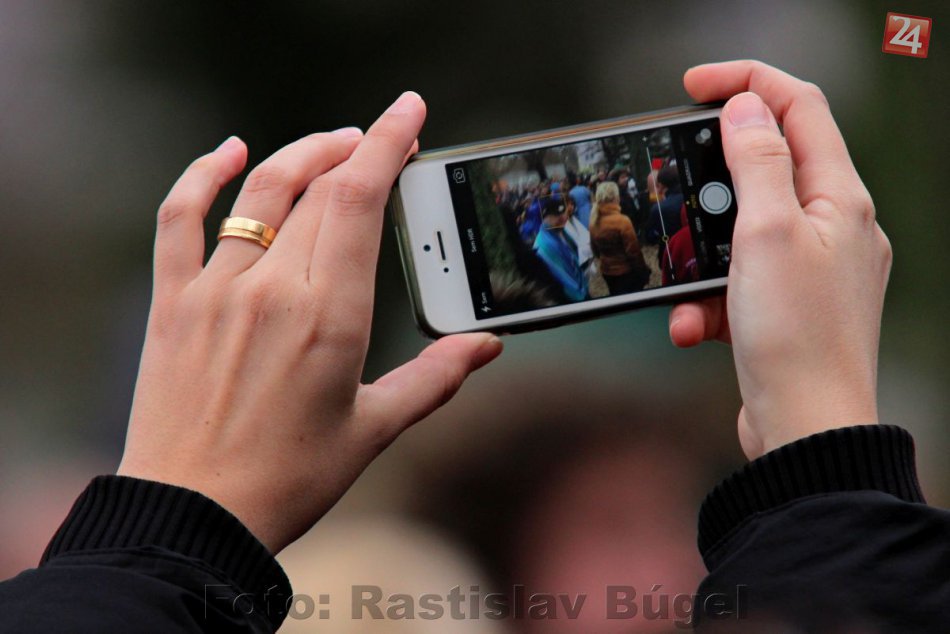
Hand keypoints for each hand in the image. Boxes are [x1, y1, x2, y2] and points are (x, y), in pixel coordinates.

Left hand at [117, 92, 502, 552]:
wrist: (193, 517)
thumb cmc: (289, 480)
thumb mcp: (374, 429)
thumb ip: (436, 378)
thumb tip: (488, 345)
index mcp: (330, 316)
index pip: (360, 199)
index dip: (387, 144)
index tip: (408, 111)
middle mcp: (272, 289)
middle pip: (318, 188)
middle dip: (356, 151)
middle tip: (381, 144)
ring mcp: (216, 290)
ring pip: (260, 190)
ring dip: (301, 154)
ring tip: (333, 144)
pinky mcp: (173, 302)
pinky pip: (180, 218)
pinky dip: (203, 175)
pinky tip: (230, 151)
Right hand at [668, 61, 891, 459]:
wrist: (805, 431)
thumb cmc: (793, 337)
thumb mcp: (765, 233)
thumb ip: (756, 161)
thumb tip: (747, 106)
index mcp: (839, 197)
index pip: (799, 105)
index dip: (747, 81)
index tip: (692, 86)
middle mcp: (834, 227)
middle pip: (767, 169)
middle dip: (710, 187)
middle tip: (673, 194)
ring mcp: (813, 270)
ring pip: (741, 235)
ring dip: (700, 259)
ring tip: (683, 293)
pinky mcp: (787, 308)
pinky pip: (737, 284)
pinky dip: (706, 301)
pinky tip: (691, 328)